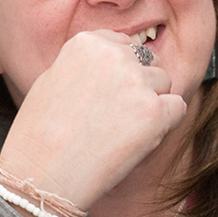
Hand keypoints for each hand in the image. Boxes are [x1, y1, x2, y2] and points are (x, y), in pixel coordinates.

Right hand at [0, 30, 187, 209]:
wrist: (42, 173)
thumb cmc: (40, 134)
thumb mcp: (53, 79)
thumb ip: (87, 64)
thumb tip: (116, 59)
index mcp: (87, 42)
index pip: (123, 45)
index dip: (119, 74)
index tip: (106, 97)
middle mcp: (114, 55)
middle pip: (146, 63)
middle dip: (137, 87)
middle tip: (114, 118)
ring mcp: (136, 82)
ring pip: (164, 84)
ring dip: (151, 105)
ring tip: (121, 131)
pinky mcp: (154, 111)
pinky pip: (177, 108)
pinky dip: (165, 124)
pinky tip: (140, 140)